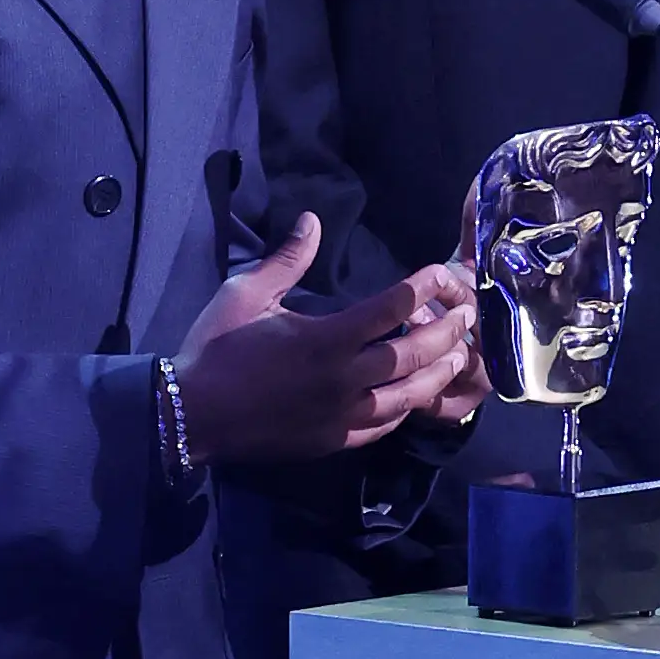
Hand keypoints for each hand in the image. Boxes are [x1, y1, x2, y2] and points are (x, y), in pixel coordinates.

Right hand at [175, 216, 479, 465]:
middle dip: (445, 333)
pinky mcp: (334, 439)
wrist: (192, 414)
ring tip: (457, 358)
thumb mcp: (245, 292)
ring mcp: (342, 413)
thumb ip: (287, 259)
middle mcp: (344, 378)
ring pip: (408, 396)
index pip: (390, 308)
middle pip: (412, 354)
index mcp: (326, 338)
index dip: (421, 288)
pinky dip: (406, 410)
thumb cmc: (216, 348)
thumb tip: (312, 219)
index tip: (439, 275)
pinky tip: (417, 398)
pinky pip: (383, 426)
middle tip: (467, 318)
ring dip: (438, 374)